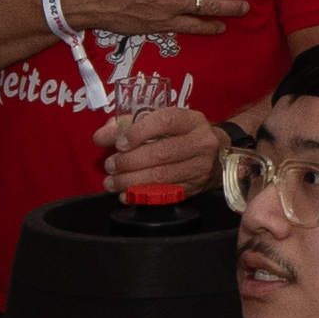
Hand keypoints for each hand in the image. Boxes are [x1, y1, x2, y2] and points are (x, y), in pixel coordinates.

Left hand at [97, 102, 214, 199]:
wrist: (217, 154)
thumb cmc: (182, 134)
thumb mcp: (162, 122)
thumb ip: (128, 125)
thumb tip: (101, 137)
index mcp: (192, 121)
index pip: (165, 122)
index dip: (139, 133)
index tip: (119, 143)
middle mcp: (201, 143)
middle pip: (162, 153)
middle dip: (129, 162)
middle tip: (110, 166)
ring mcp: (200, 168)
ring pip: (163, 177)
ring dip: (131, 182)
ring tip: (111, 182)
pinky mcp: (195, 188)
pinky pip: (165, 194)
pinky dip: (142, 196)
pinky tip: (126, 195)